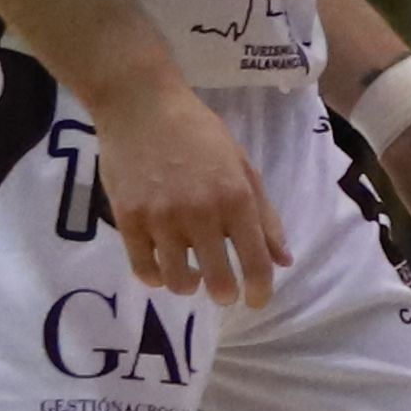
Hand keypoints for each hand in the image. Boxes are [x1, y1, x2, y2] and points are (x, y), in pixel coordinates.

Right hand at [88, 78, 284, 311]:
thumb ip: (264, 215)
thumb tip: (283, 259)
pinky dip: (155, 277)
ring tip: (192, 277)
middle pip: (217, 276)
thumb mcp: (242, 167)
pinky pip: (143, 268)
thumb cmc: (200, 133)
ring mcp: (161, 218)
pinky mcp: (127, 221)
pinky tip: (162, 269)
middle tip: (224, 294)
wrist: (143, 109)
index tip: (258, 301)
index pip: (254, 258)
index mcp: (236, 197)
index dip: (260, 287)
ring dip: (188, 285)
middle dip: (224, 293)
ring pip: (177, 279)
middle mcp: (201, 213)